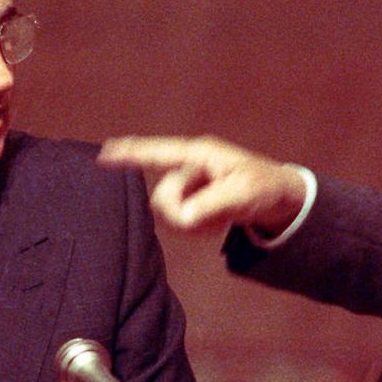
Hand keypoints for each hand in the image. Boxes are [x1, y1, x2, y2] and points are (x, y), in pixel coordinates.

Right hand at [98, 135, 306, 234]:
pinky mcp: (189, 202)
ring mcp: (187, 185)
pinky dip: (197, 228)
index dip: (129, 155)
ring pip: (169, 214)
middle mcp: (188, 167)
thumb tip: (182, 217)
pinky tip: (216, 221)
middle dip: (183, 212)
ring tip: (220, 217)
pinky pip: (178, 223)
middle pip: (162, 197)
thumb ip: (212, 204)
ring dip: (194, 223)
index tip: (102, 156)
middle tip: (214, 216)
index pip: (157, 153)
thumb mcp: (244, 194)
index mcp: (198, 154)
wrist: (279, 199)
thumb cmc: (264, 187)